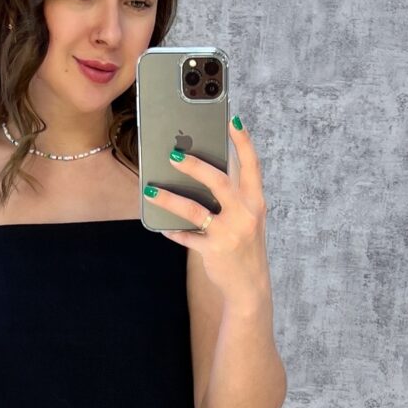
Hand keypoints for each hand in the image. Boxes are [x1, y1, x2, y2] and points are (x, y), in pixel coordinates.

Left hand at [147, 117, 267, 295]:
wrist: (250, 286)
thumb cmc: (244, 245)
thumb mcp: (248, 218)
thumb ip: (233, 197)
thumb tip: (202, 173)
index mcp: (256, 202)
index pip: (252, 166)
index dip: (243, 142)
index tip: (233, 120)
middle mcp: (246, 214)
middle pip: (220, 182)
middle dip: (196, 166)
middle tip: (173, 155)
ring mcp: (231, 232)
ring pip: (195, 209)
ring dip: (170, 198)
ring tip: (150, 189)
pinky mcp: (215, 250)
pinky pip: (187, 236)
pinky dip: (173, 231)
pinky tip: (162, 227)